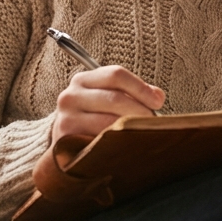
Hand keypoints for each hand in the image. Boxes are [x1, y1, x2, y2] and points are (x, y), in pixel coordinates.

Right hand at [50, 65, 164, 145]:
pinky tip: (125, 146)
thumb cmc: (91, 119)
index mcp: (83, 80)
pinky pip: (99, 141)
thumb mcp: (107, 99)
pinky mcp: (66, 140)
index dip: (140, 87)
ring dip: (130, 129)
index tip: (158, 102)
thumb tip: (157, 96)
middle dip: (140, 111)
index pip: (116, 74)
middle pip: (115, 98)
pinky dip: (116, 143)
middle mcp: (71, 96)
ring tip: (142, 134)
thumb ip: (132, 93)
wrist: (63, 144)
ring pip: (108, 122)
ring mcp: (66, 118)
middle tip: (153, 123)